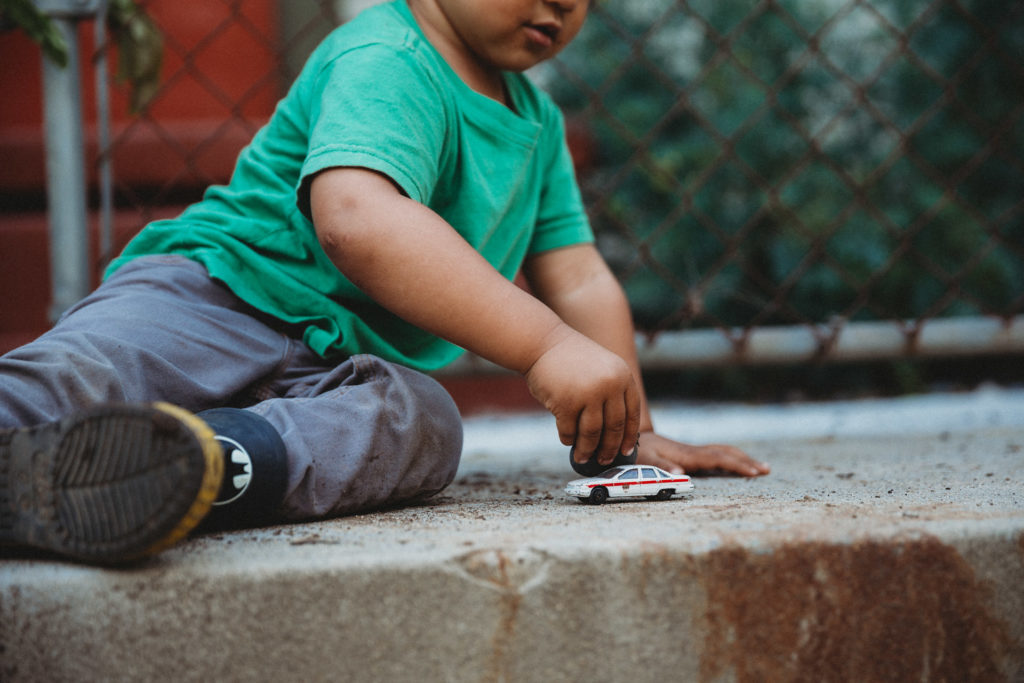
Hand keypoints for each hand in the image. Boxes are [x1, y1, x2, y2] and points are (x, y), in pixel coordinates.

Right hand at [524, 330, 641, 466]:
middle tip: (605, 460)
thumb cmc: (571, 359)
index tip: (626, 451)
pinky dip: (568, 439)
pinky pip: (570, 430)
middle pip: (614, 426)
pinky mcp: (567, 403)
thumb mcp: (602, 368)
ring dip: (588, 449)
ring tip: (583, 457)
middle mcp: (610, 385)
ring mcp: (589, 394)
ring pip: (593, 433)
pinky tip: (567, 440)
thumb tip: (615, 435)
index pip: (632, 413)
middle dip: (609, 448)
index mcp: (623, 376)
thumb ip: (612, 393)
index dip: (629, 435)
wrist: (543, 342)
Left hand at [636, 431, 769, 476]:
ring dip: (742, 458)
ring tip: (762, 467)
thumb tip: (681, 471)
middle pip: (725, 454)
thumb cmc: (636, 453)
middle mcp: (693, 452)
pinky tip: (737, 464)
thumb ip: (660, 466)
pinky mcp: (690, 454)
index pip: (716, 459)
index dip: (735, 465)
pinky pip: (715, 455)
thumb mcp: (644, 459)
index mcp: (686, 455)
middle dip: (746, 461)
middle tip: (767, 470)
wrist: (630, 440)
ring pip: (723, 452)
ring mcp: (693, 452)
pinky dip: (731, 458)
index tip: (753, 472)